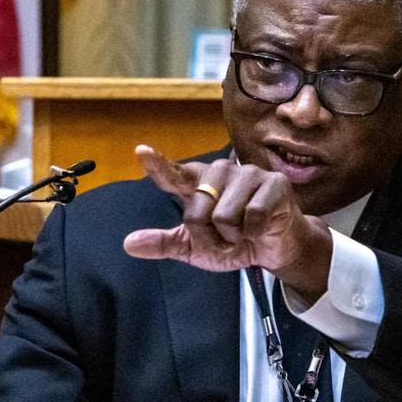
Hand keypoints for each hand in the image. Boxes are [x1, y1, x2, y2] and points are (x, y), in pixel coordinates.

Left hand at [122, 145, 332, 302]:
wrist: (272, 249)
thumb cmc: (233, 241)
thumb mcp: (194, 248)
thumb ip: (163, 243)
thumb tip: (128, 243)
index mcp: (197, 183)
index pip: (173, 175)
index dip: (157, 165)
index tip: (141, 152)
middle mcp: (220, 172)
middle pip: (196, 213)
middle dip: (209, 237)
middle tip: (226, 237)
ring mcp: (247, 174)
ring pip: (223, 217)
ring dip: (233, 237)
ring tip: (244, 232)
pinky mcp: (273, 184)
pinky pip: (251, 217)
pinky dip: (254, 233)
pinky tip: (261, 228)